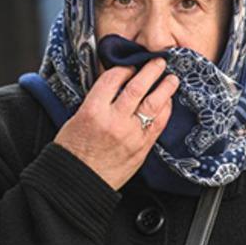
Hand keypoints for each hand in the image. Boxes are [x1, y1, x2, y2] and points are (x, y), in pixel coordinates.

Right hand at [54, 58, 179, 189]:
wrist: (79, 182)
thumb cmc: (73, 151)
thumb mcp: (77, 118)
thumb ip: (97, 101)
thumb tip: (116, 86)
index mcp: (93, 111)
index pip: (113, 79)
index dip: (124, 69)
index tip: (130, 66)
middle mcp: (114, 121)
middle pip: (137, 87)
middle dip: (151, 71)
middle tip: (159, 62)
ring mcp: (131, 135)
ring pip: (153, 104)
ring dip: (165, 88)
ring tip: (172, 79)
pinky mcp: (141, 148)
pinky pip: (158, 124)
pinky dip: (165, 110)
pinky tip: (167, 103)